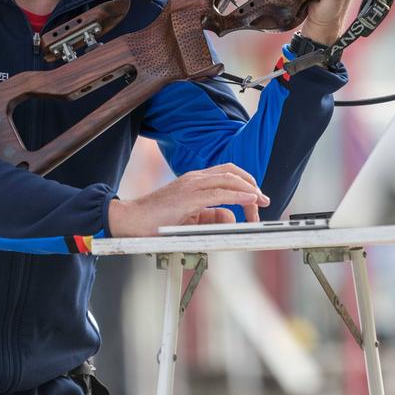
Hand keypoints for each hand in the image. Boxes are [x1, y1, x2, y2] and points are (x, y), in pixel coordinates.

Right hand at [107, 163, 269, 237]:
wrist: (131, 220)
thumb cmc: (156, 221)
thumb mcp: (191, 219)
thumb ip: (211, 217)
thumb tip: (232, 219)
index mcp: (195, 181)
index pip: (227, 174)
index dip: (246, 184)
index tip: (257, 199)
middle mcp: (195, 178)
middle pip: (232, 173)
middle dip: (252, 185)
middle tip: (263, 201)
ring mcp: (191, 185)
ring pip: (228, 179)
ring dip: (249, 190)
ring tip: (260, 201)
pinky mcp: (188, 197)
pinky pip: (219, 194)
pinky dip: (238, 195)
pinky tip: (249, 200)